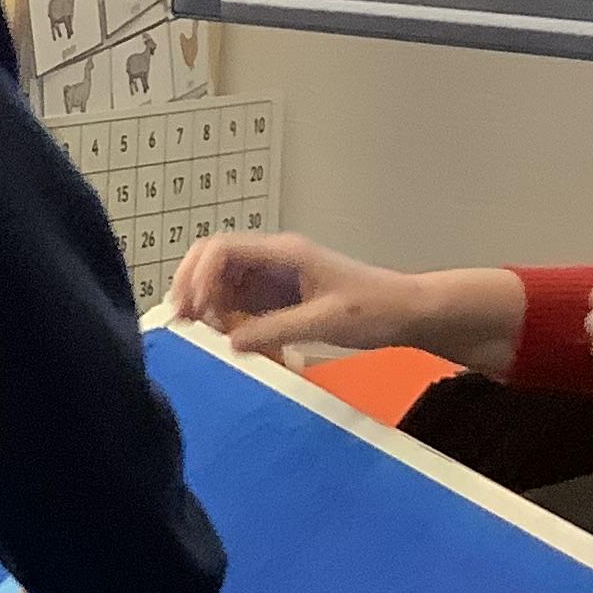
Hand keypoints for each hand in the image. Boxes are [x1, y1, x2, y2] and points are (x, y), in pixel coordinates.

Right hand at [172, 231, 521, 375]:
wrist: (408, 313)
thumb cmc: (375, 309)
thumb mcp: (324, 321)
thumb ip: (274, 329)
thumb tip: (227, 341)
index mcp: (284, 253)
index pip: (222, 249)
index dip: (199, 276)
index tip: (195, 310)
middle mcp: (272, 260)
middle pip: (212, 262)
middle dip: (192, 288)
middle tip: (183, 323)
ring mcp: (272, 279)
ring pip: (221, 285)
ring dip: (209, 309)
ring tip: (210, 339)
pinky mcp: (277, 299)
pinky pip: (239, 306)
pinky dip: (229, 323)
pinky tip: (236, 343)